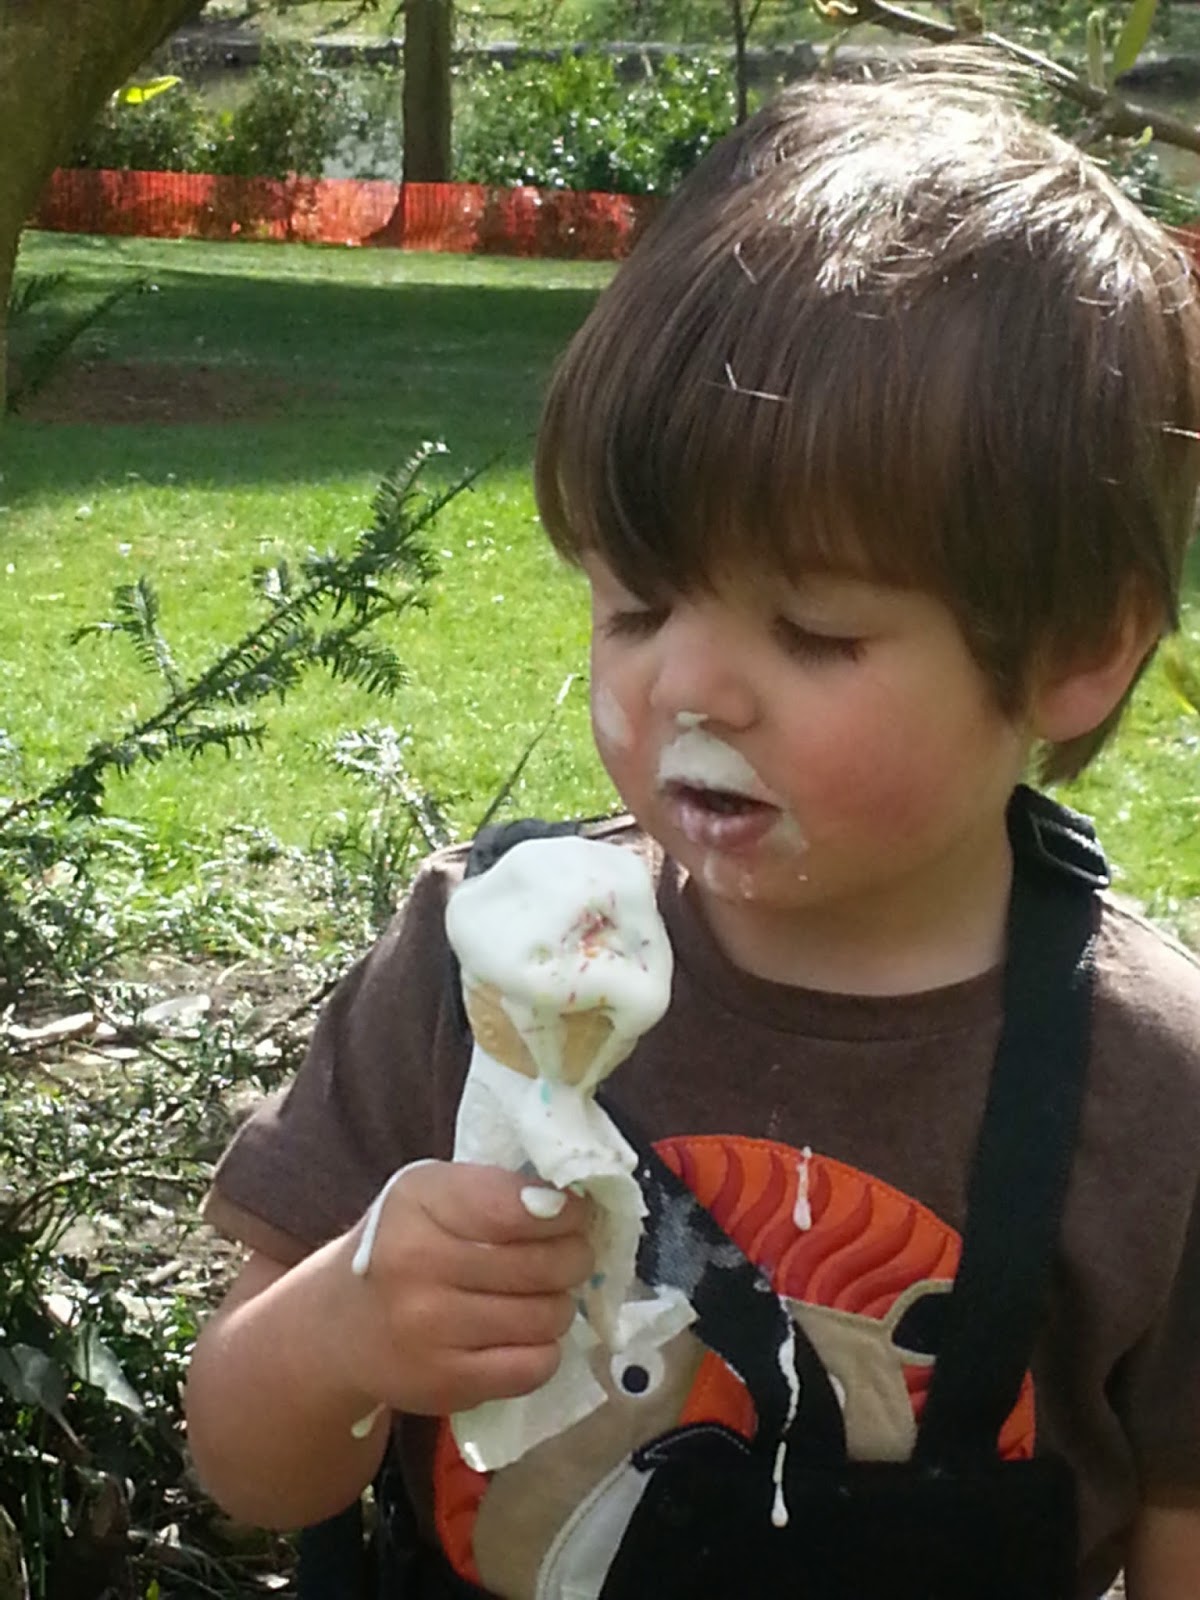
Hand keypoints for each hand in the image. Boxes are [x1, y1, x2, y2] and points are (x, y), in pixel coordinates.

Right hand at [328, 1162, 593, 1418]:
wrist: (343, 1326)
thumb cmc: (404, 1243)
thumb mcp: (433, 1193)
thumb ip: (496, 1189)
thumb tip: (570, 1206)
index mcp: (419, 1202)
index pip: (518, 1206)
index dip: (564, 1212)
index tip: (575, 1214)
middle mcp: (418, 1264)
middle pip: (544, 1264)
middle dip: (574, 1257)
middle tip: (570, 1255)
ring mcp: (429, 1330)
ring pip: (546, 1317)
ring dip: (560, 1305)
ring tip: (542, 1295)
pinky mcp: (445, 1383)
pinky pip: (534, 1367)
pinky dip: (544, 1350)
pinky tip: (525, 1335)